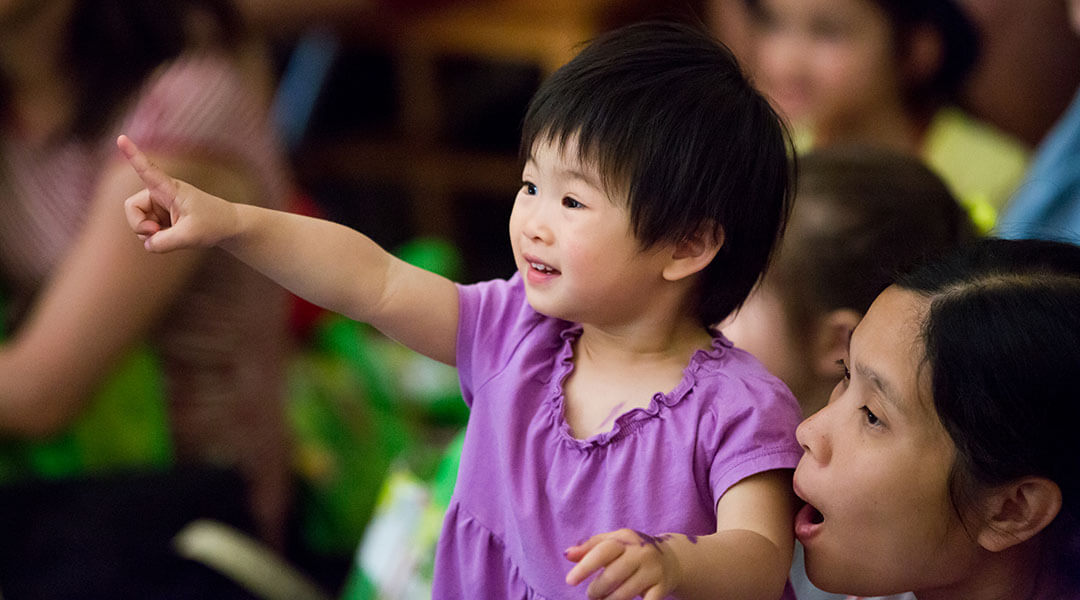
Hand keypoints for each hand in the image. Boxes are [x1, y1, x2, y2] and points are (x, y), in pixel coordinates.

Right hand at [117, 134, 236, 252]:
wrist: (228, 227)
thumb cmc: (213, 223)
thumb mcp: (190, 236)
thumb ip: (164, 242)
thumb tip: (148, 243)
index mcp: (169, 188)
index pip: (148, 170)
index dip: (132, 155)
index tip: (121, 137)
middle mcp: (160, 194)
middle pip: (132, 208)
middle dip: (139, 225)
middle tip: (156, 233)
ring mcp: (159, 206)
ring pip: (138, 223)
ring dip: (150, 234)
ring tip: (173, 235)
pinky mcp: (161, 218)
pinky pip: (147, 232)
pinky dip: (156, 238)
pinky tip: (173, 236)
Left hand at [565, 529, 680, 599]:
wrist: (673, 559)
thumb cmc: (633, 552)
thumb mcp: (614, 543)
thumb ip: (590, 547)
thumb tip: (567, 554)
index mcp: (626, 539)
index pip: (603, 551)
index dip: (585, 566)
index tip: (570, 581)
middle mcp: (641, 553)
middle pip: (613, 575)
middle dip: (597, 589)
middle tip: (591, 595)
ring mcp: (653, 571)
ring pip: (625, 592)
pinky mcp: (662, 588)